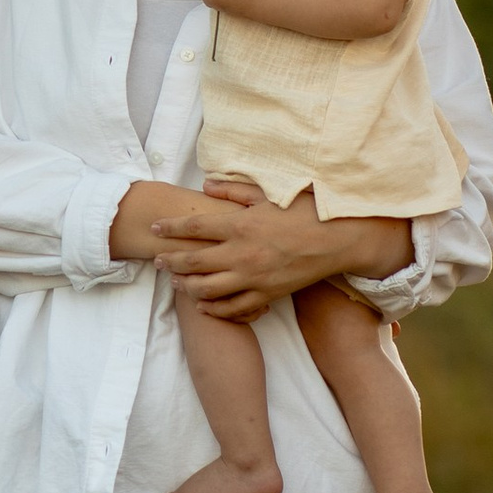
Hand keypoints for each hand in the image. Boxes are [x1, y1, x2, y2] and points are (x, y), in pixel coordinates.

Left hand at [146, 187, 412, 324]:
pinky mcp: (267, 295)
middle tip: (157, 261)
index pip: (195, 227)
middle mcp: (242, 254)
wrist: (337, 241)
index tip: (155, 228)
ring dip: (187, 286)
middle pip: (194, 261)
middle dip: (171, 261)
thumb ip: (234, 190)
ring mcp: (253, 278)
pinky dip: (214, 308)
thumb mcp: (268, 194)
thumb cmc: (305, 211)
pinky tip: (203, 304)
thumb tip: (205, 184)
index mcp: (241, 225)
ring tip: (176, 282)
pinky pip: (234, 308)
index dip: (171, 228)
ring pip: (208, 289)